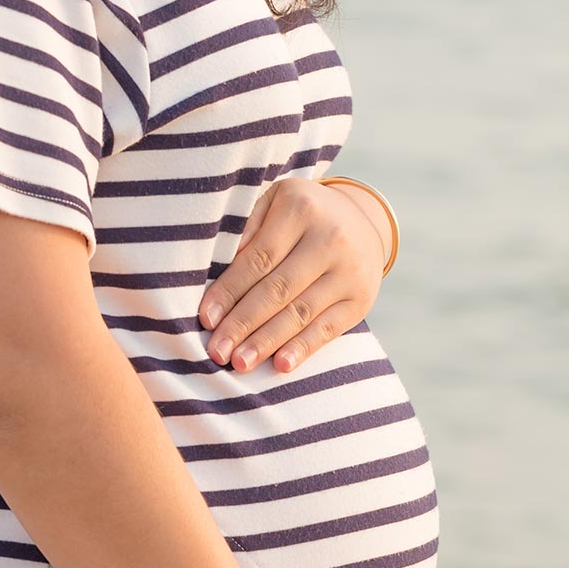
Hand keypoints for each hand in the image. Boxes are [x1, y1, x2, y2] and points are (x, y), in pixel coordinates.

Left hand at [199, 176, 388, 373]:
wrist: (363, 222)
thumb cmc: (303, 216)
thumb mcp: (276, 202)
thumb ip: (247, 227)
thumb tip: (216, 272)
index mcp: (300, 208)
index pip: (258, 259)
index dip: (230, 291)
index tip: (206, 319)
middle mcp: (329, 238)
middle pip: (277, 289)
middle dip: (243, 323)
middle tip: (217, 351)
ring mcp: (350, 271)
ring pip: (301, 312)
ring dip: (267, 341)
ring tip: (241, 363)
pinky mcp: (362, 299)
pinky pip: (329, 328)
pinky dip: (304, 348)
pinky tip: (281, 365)